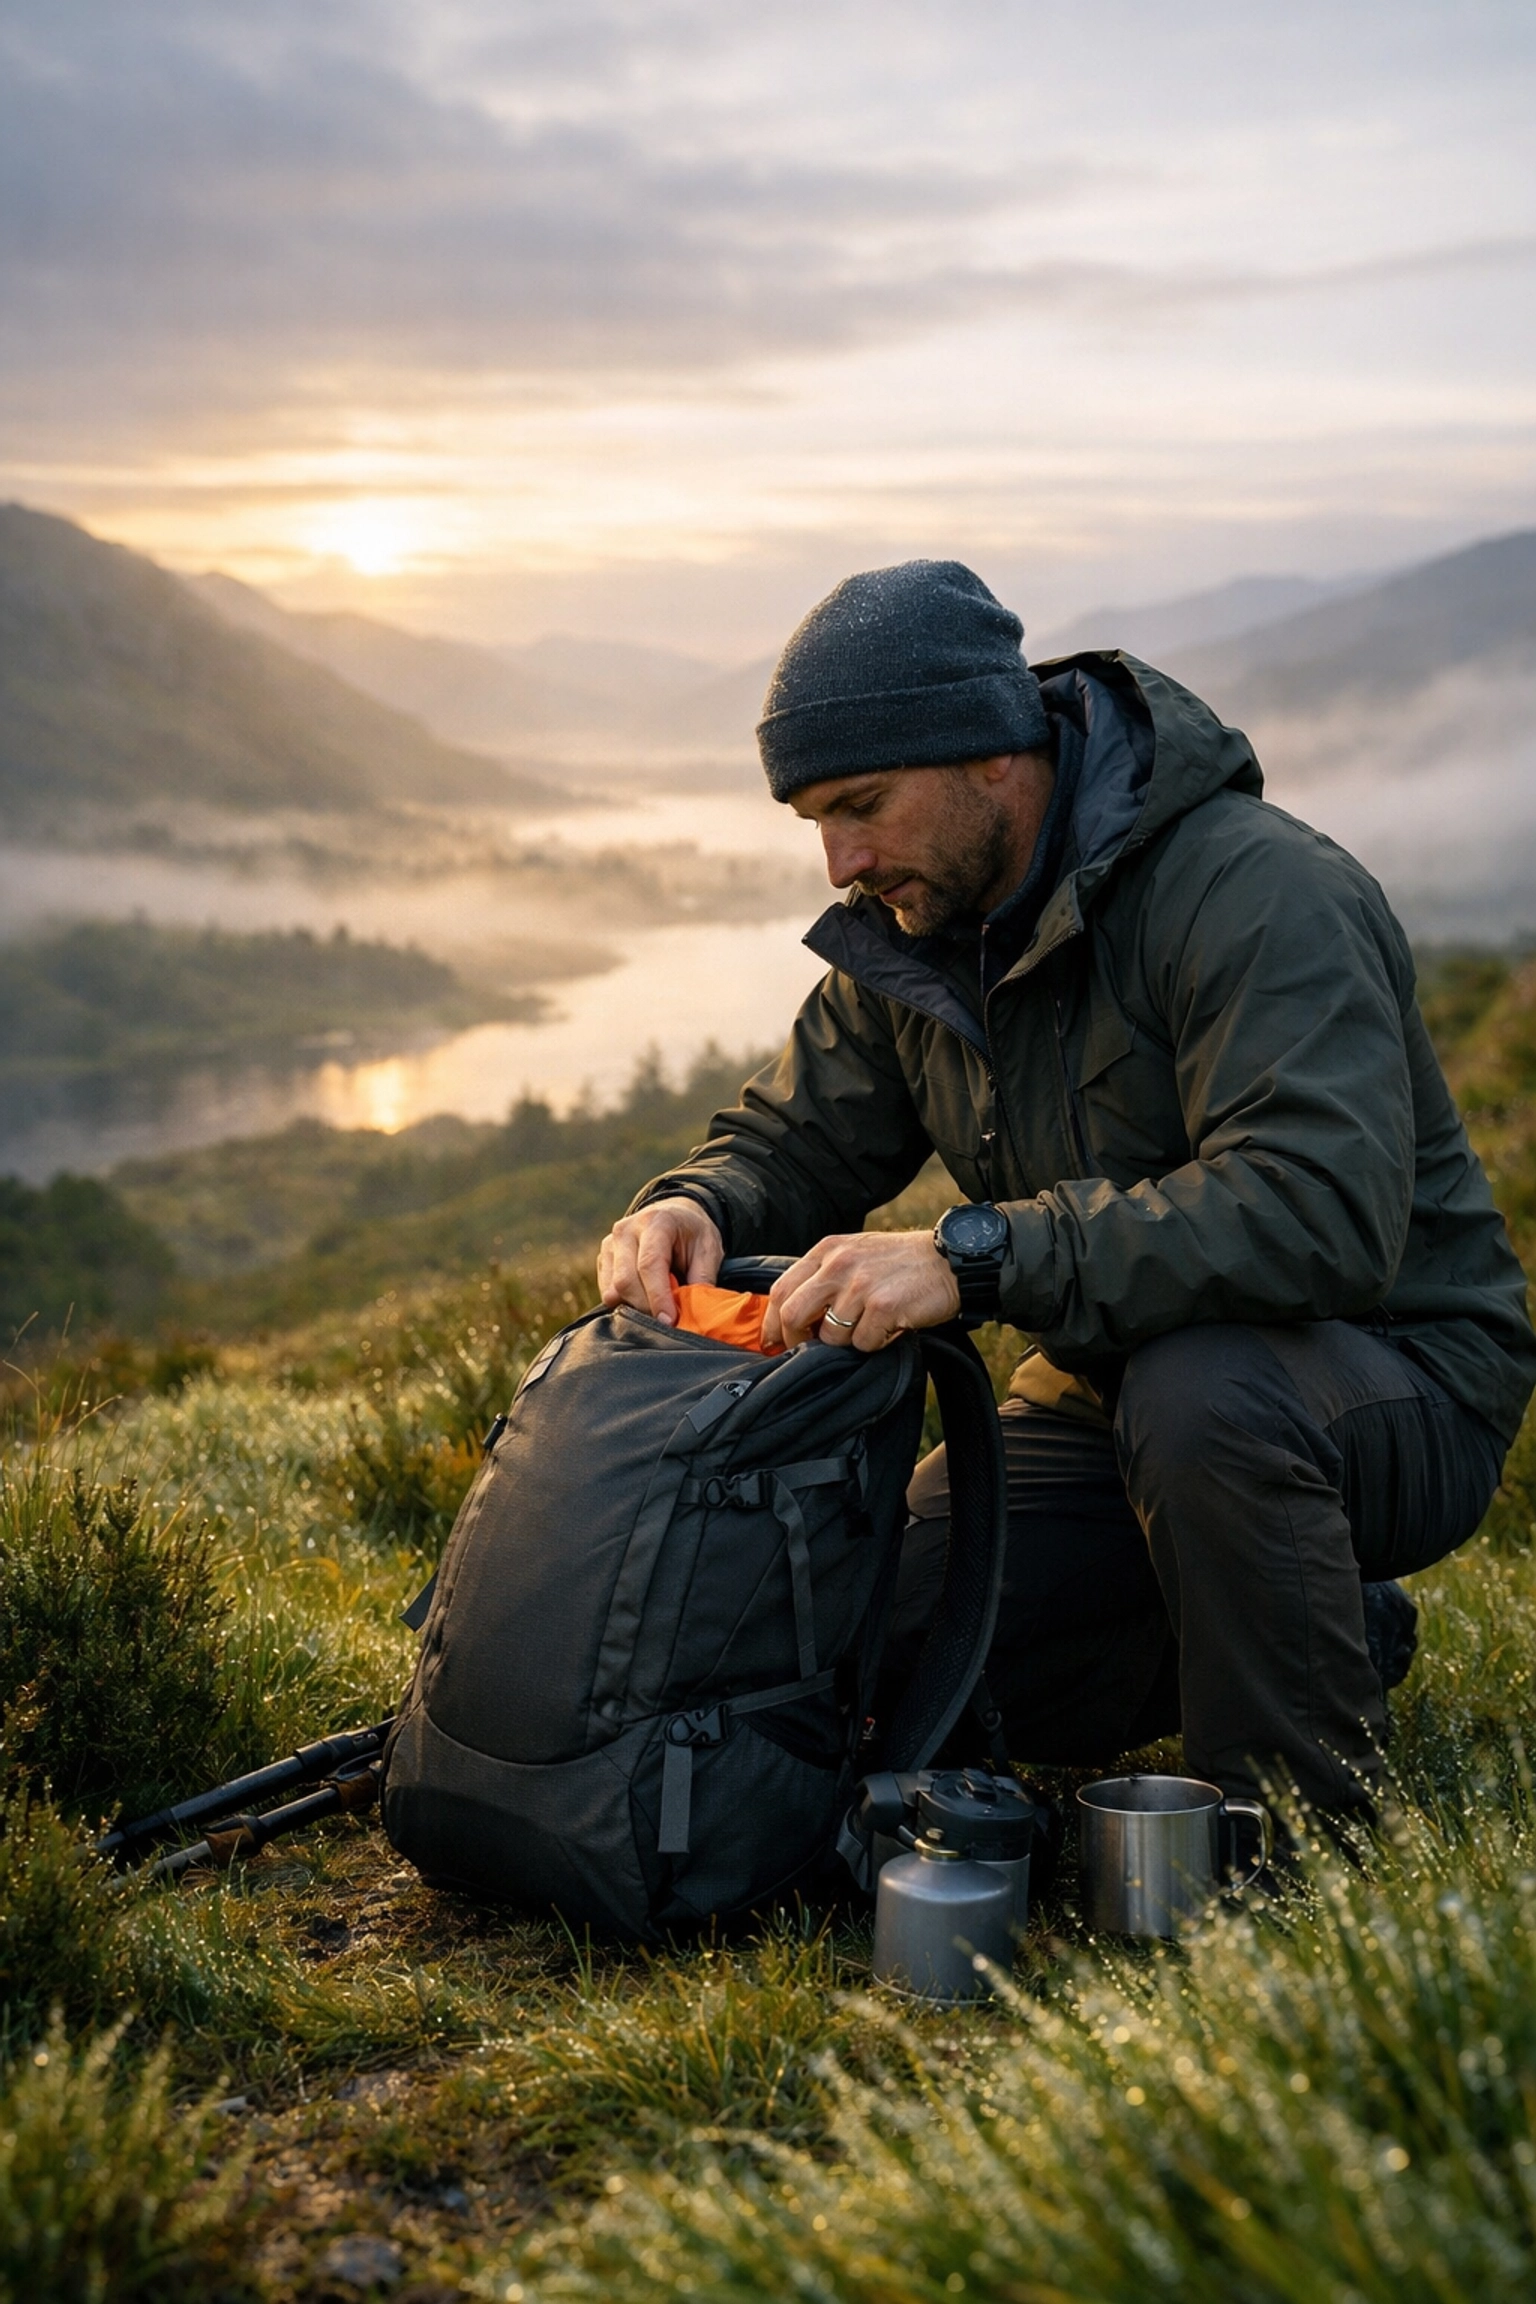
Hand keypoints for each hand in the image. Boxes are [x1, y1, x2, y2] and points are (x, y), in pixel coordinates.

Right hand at [598, 1197, 724, 1322]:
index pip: (649, 1264)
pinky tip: (645, 1298)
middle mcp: (626, 1230)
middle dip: (647, 1307)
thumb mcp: (709, 1250)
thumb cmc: (693, 1235)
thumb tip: (694, 1314)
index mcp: (656, 1222)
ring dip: (635, 1306)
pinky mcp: (602, 1259)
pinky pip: (607, 1293)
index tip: (669, 1321)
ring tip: (658, 1305)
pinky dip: (625, 1303)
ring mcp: (610, 1244)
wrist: (674, 1217)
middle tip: (668, 1320)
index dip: (658, 1297)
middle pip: (626, 1281)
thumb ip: (702, 1280)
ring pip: (612, 1291)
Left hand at [762, 1230, 960, 1351]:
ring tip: (870, 1327)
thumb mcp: (856, 1254)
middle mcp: (839, 1264)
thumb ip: (824, 1276)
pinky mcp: (883, 1306)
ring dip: (848, 1342)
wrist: (950, 1260)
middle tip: (805, 1351)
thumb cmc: (902, 1264)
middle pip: (792, 1313)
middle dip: (795, 1339)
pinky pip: (863, 1343)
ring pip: (830, 1336)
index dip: (772, 1321)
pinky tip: (892, 1327)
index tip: (773, 1340)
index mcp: (828, 1250)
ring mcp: (860, 1285)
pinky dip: (876, 1343)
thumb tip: (792, 1315)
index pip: (781, 1289)